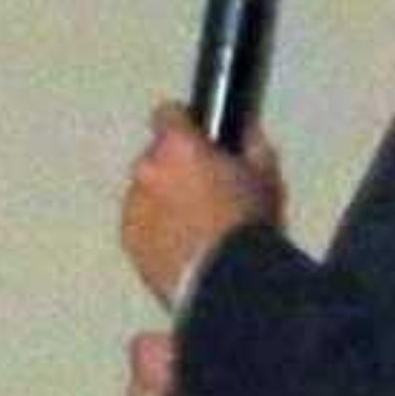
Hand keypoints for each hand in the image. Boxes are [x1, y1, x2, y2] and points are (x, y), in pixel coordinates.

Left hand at [119, 103, 279, 310]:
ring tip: (196, 226)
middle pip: (155, 156)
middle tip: (206, 192)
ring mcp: (133, 205)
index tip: (197, 137)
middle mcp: (147, 169)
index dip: (184, 124)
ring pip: (145, 191)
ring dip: (164, 200)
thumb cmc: (247, 228)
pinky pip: (140, 224)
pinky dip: (156, 230)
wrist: (226, 282)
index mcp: (178, 147)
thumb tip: (247, 134)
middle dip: (176, 169)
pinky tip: (183, 245)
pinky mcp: (128, 238)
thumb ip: (252, 148)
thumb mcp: (266, 178)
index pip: (168, 113)